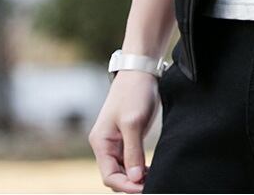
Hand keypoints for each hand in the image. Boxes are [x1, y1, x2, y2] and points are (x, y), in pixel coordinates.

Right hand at [88, 70, 159, 191]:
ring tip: (153, 177)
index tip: (144, 187)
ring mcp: (116, 141)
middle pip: (115, 175)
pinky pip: (130, 159)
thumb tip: (134, 178)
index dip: (126, 185)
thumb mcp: (133, 122)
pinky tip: (150, 168)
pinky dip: (139, 166)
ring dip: (136, 176)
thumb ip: (133, 151)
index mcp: (101, 142)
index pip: (109, 175)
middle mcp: (105, 144)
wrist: (140, 71)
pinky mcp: (127, 136)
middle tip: (152, 184)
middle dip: (131, 183)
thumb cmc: (134, 92)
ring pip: (123, 168)